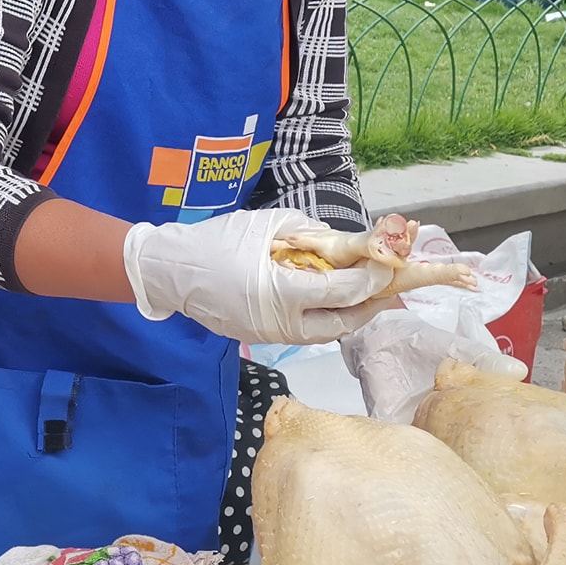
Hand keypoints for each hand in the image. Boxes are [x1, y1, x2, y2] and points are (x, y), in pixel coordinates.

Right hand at [124, 207, 406, 343]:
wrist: (173, 271)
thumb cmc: (221, 239)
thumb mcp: (271, 225)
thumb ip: (316, 237)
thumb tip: (354, 245)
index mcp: (282, 292)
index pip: (343, 292)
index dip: (373, 278)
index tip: (392, 262)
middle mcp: (281, 324)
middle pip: (344, 323)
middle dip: (373, 304)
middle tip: (392, 285)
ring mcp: (272, 336)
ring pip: (328, 333)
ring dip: (354, 314)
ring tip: (373, 294)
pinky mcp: (264, 339)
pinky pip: (307, 332)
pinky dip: (329, 317)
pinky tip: (338, 301)